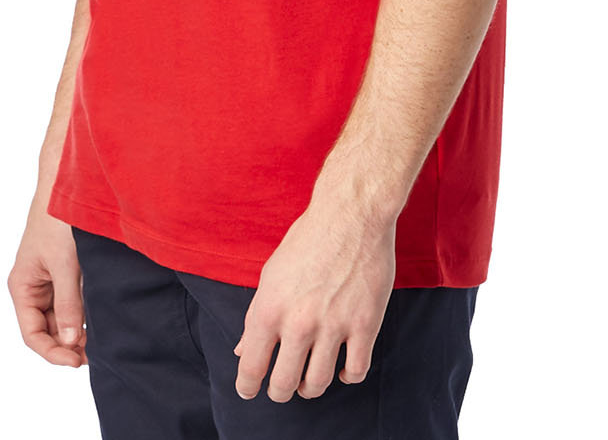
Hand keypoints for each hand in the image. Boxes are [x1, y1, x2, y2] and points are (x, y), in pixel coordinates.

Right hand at [7, 193, 86, 367]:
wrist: (68, 182)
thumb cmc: (58, 219)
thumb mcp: (65, 264)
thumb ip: (69, 304)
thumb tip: (71, 342)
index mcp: (22, 286)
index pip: (33, 334)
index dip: (54, 352)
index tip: (78, 360)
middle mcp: (33, 287)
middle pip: (48, 330)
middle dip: (69, 343)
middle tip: (96, 351)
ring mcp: (49, 280)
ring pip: (62, 318)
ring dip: (78, 329)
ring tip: (101, 337)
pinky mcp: (65, 271)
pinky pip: (72, 301)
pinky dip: (84, 312)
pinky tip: (100, 317)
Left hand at [232, 200, 395, 402]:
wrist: (350, 215)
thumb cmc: (307, 240)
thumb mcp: (271, 274)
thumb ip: (256, 315)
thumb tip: (243, 348)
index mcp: (269, 308)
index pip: (251, 366)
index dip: (247, 386)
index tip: (249, 390)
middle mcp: (298, 323)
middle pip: (284, 385)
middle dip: (280, 392)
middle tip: (282, 388)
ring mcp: (333, 326)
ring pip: (319, 383)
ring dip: (311, 388)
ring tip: (309, 380)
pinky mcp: (364, 325)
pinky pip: (356, 371)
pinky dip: (348, 376)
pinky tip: (343, 368)